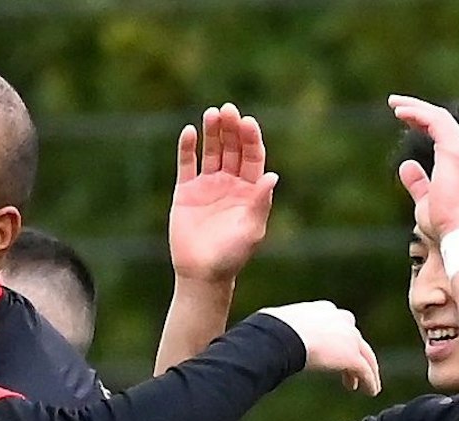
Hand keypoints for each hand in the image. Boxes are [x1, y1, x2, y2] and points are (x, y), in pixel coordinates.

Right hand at [169, 103, 277, 283]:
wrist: (202, 273)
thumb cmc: (232, 255)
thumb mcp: (251, 230)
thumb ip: (260, 203)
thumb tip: (272, 176)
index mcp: (250, 189)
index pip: (252, 156)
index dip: (250, 138)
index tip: (247, 122)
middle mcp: (230, 182)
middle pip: (232, 148)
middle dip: (231, 129)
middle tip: (228, 110)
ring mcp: (207, 185)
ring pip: (211, 151)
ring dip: (212, 132)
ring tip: (211, 114)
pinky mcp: (186, 191)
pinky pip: (187, 164)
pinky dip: (187, 148)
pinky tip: (190, 132)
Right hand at [259, 300, 381, 395]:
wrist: (279, 336)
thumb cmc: (268, 330)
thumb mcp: (273, 325)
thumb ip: (274, 332)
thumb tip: (250, 341)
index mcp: (321, 310)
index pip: (336, 321)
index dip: (336, 336)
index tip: (333, 349)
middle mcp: (339, 319)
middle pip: (354, 337)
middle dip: (353, 351)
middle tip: (351, 367)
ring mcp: (349, 337)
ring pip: (365, 355)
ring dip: (364, 370)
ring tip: (361, 385)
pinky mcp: (352, 356)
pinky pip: (365, 371)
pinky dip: (370, 382)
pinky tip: (370, 392)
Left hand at [390, 94, 458, 239]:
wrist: (454, 232)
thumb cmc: (441, 222)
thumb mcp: (424, 199)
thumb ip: (417, 182)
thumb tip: (406, 166)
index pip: (443, 132)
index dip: (422, 121)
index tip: (403, 117)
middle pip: (441, 119)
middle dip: (418, 109)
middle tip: (395, 103)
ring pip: (439, 116)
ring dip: (415, 107)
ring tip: (394, 104)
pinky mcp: (454, 150)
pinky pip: (436, 122)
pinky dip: (418, 114)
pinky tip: (401, 113)